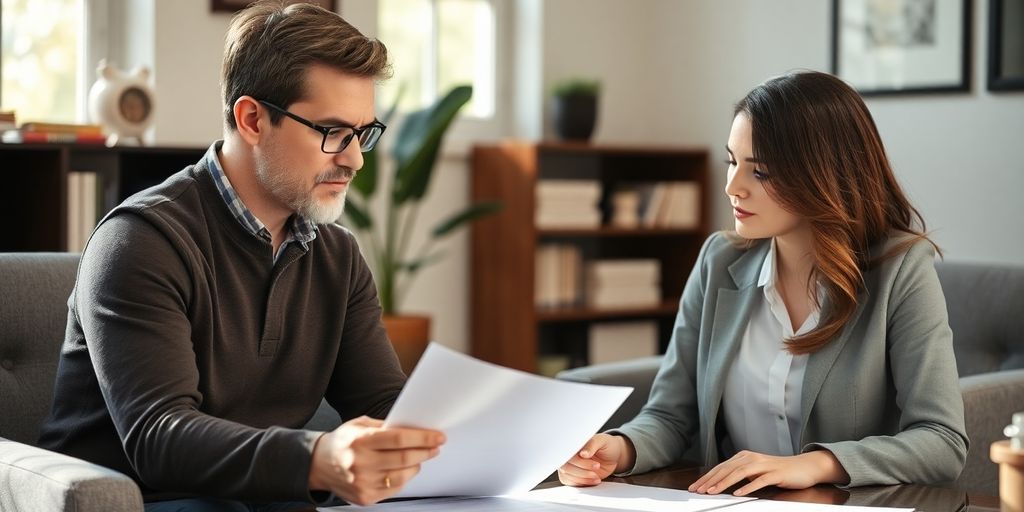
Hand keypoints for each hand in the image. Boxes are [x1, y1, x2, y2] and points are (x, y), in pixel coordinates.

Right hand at [308, 416, 444, 505]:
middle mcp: (361, 463)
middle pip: (404, 458)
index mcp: (360, 440)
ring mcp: (363, 483)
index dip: (422, 438)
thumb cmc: (343, 442)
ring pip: (402, 475)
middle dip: (426, 451)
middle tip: (436, 446)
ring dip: (417, 465)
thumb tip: (414, 428)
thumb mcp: (360, 425)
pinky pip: (395, 488)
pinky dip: (404, 478)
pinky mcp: (365, 497)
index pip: (399, 439)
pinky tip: (404, 469)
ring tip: (420, 457)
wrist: (318, 465)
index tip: (437, 436)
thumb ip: (385, 427)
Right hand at [557, 433, 634, 486]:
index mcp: (573, 444)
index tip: (596, 464)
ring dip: (583, 478)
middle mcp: (570, 455)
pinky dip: (583, 483)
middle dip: (583, 471)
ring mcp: (571, 465)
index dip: (580, 462)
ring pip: (567, 476)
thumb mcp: (602, 441)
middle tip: (597, 468)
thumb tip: (583, 453)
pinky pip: (570, 482)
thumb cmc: (606, 445)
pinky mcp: (574, 475)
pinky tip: (594, 480)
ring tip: (597, 476)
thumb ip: (592, 445)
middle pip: (566, 467)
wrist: (613, 456)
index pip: (568, 454)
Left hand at [688, 450, 848, 496]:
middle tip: (698, 490)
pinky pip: (759, 480)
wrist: (803, 467)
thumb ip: (739, 475)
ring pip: (739, 473)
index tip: (695, 486)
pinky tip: (738, 493)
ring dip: (724, 483)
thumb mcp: (754, 472)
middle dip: (710, 480)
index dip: (707, 477)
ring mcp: (763, 465)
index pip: (721, 467)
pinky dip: (747, 487)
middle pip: (727, 469)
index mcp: (744, 457)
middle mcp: (751, 458)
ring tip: (713, 492)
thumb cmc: (777, 471)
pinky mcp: (775, 473)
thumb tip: (719, 483)